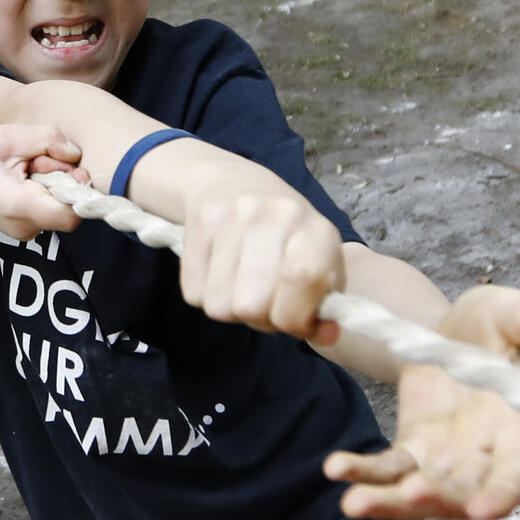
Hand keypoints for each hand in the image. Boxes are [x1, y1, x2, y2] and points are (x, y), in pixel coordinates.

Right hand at [0, 125, 86, 239]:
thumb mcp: (8, 136)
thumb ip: (47, 139)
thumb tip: (77, 153)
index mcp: (19, 206)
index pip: (73, 212)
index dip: (78, 188)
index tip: (65, 166)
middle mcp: (25, 227)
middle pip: (70, 205)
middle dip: (63, 177)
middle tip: (36, 159)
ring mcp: (26, 231)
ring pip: (61, 206)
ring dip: (52, 181)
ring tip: (25, 167)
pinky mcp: (27, 227)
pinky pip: (51, 208)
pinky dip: (44, 189)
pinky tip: (23, 178)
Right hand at [177, 188, 346, 340]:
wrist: (235, 183)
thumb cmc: (287, 237)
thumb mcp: (320, 264)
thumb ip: (325, 306)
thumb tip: (326, 336)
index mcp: (315, 229)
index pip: (304, 279)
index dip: (296, 317)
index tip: (294, 321)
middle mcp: (275, 216)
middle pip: (253, 305)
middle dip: (259, 318)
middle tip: (265, 302)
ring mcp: (233, 216)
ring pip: (219, 305)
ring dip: (231, 310)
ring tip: (242, 288)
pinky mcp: (200, 222)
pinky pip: (193, 293)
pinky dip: (206, 295)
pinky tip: (220, 275)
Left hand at [322, 286, 519, 519]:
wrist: (454, 328)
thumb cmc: (493, 325)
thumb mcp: (511, 313)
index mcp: (516, 429)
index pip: (518, 474)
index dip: (505, 493)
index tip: (485, 511)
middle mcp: (482, 457)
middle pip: (462, 495)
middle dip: (435, 501)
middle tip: (407, 496)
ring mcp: (444, 460)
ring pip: (417, 493)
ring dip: (388, 503)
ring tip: (353, 503)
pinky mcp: (411, 451)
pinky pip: (387, 470)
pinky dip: (364, 473)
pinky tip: (335, 468)